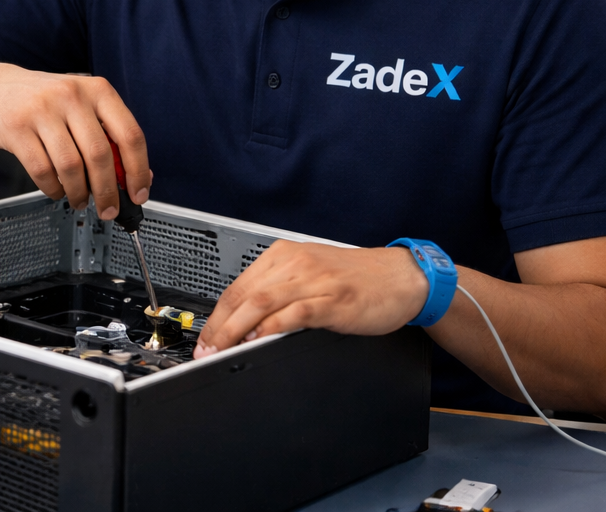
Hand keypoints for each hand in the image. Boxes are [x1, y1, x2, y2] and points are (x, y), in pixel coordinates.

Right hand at [0, 63, 150, 219]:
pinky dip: (53, 189)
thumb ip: (108, 136)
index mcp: (98, 90)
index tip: (138, 194)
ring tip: (79, 200)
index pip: (129, 134)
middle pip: (100, 155)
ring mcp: (42, 110)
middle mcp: (72, 96)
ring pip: (71, 166)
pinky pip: (42, 171)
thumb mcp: (82, 106)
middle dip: (107, 191)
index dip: (138, 171)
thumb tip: (137, 176)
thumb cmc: (45, 101)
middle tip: (108, 209)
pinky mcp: (17, 127)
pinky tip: (56, 190)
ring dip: (79, 193)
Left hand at [193, 241, 430, 355]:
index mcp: (284, 255)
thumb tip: (244, 321)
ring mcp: (314, 280)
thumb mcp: (310, 274)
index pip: (238, 286)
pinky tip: (259, 340)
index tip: (205, 338)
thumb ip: (279, 290)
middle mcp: (295, 263)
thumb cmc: (356, 279)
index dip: (216, 316)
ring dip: (236, 331)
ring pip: (262, 303)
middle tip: (205, 351)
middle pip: (244, 295)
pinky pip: (294, 312)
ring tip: (223, 352)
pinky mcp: (333, 300)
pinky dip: (272, 327)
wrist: (400, 277)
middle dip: (219, 327)